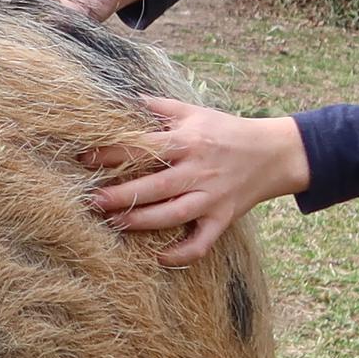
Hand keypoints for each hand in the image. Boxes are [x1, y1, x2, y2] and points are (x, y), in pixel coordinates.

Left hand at [86, 95, 308, 263]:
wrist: (274, 152)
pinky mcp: (224, 218)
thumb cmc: (226, 130)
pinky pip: (202, 242)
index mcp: (188, 141)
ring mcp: (212, 196)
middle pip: (155, 186)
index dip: (112, 153)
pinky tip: (160, 257)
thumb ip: (159, 107)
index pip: (144, 147)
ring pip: (174, 215)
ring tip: (114, 223)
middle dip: (121, 195)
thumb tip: (123, 99)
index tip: (84, 159)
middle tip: (91, 201)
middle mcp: (199, 169)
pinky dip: (182, 253)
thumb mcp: (194, 111)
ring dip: (142, 222)